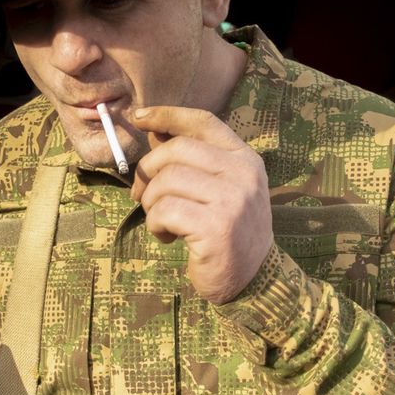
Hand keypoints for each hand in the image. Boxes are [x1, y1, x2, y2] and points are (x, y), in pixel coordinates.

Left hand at [128, 106, 273, 304]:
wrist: (254, 279)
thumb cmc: (228, 232)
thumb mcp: (219, 189)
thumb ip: (193, 162)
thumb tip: (153, 131)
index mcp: (245, 159)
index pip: (203, 122)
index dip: (168, 115)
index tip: (140, 117)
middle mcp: (243, 174)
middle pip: (176, 150)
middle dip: (148, 171)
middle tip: (142, 196)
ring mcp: (232, 200)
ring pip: (166, 181)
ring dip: (151, 203)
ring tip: (161, 221)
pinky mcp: (217, 227)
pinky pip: (165, 211)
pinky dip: (155, 224)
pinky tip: (167, 237)